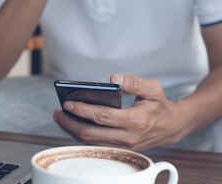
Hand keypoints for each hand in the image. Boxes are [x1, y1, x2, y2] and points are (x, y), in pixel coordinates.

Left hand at [53, 75, 189, 151]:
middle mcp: (128, 137)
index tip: (67, 102)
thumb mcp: (152, 88)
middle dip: (70, 122)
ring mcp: (123, 146)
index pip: (102, 117)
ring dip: (72, 130)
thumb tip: (113, 78)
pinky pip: (95, 145)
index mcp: (136, 120)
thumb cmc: (159, 105)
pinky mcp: (120, 150)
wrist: (171, 127)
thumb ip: (134, 82)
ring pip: (90, 142)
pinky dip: (81, 136)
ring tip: (60, 117)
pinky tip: (72, 125)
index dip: (82, 110)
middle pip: (91, 133)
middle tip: (57, 112)